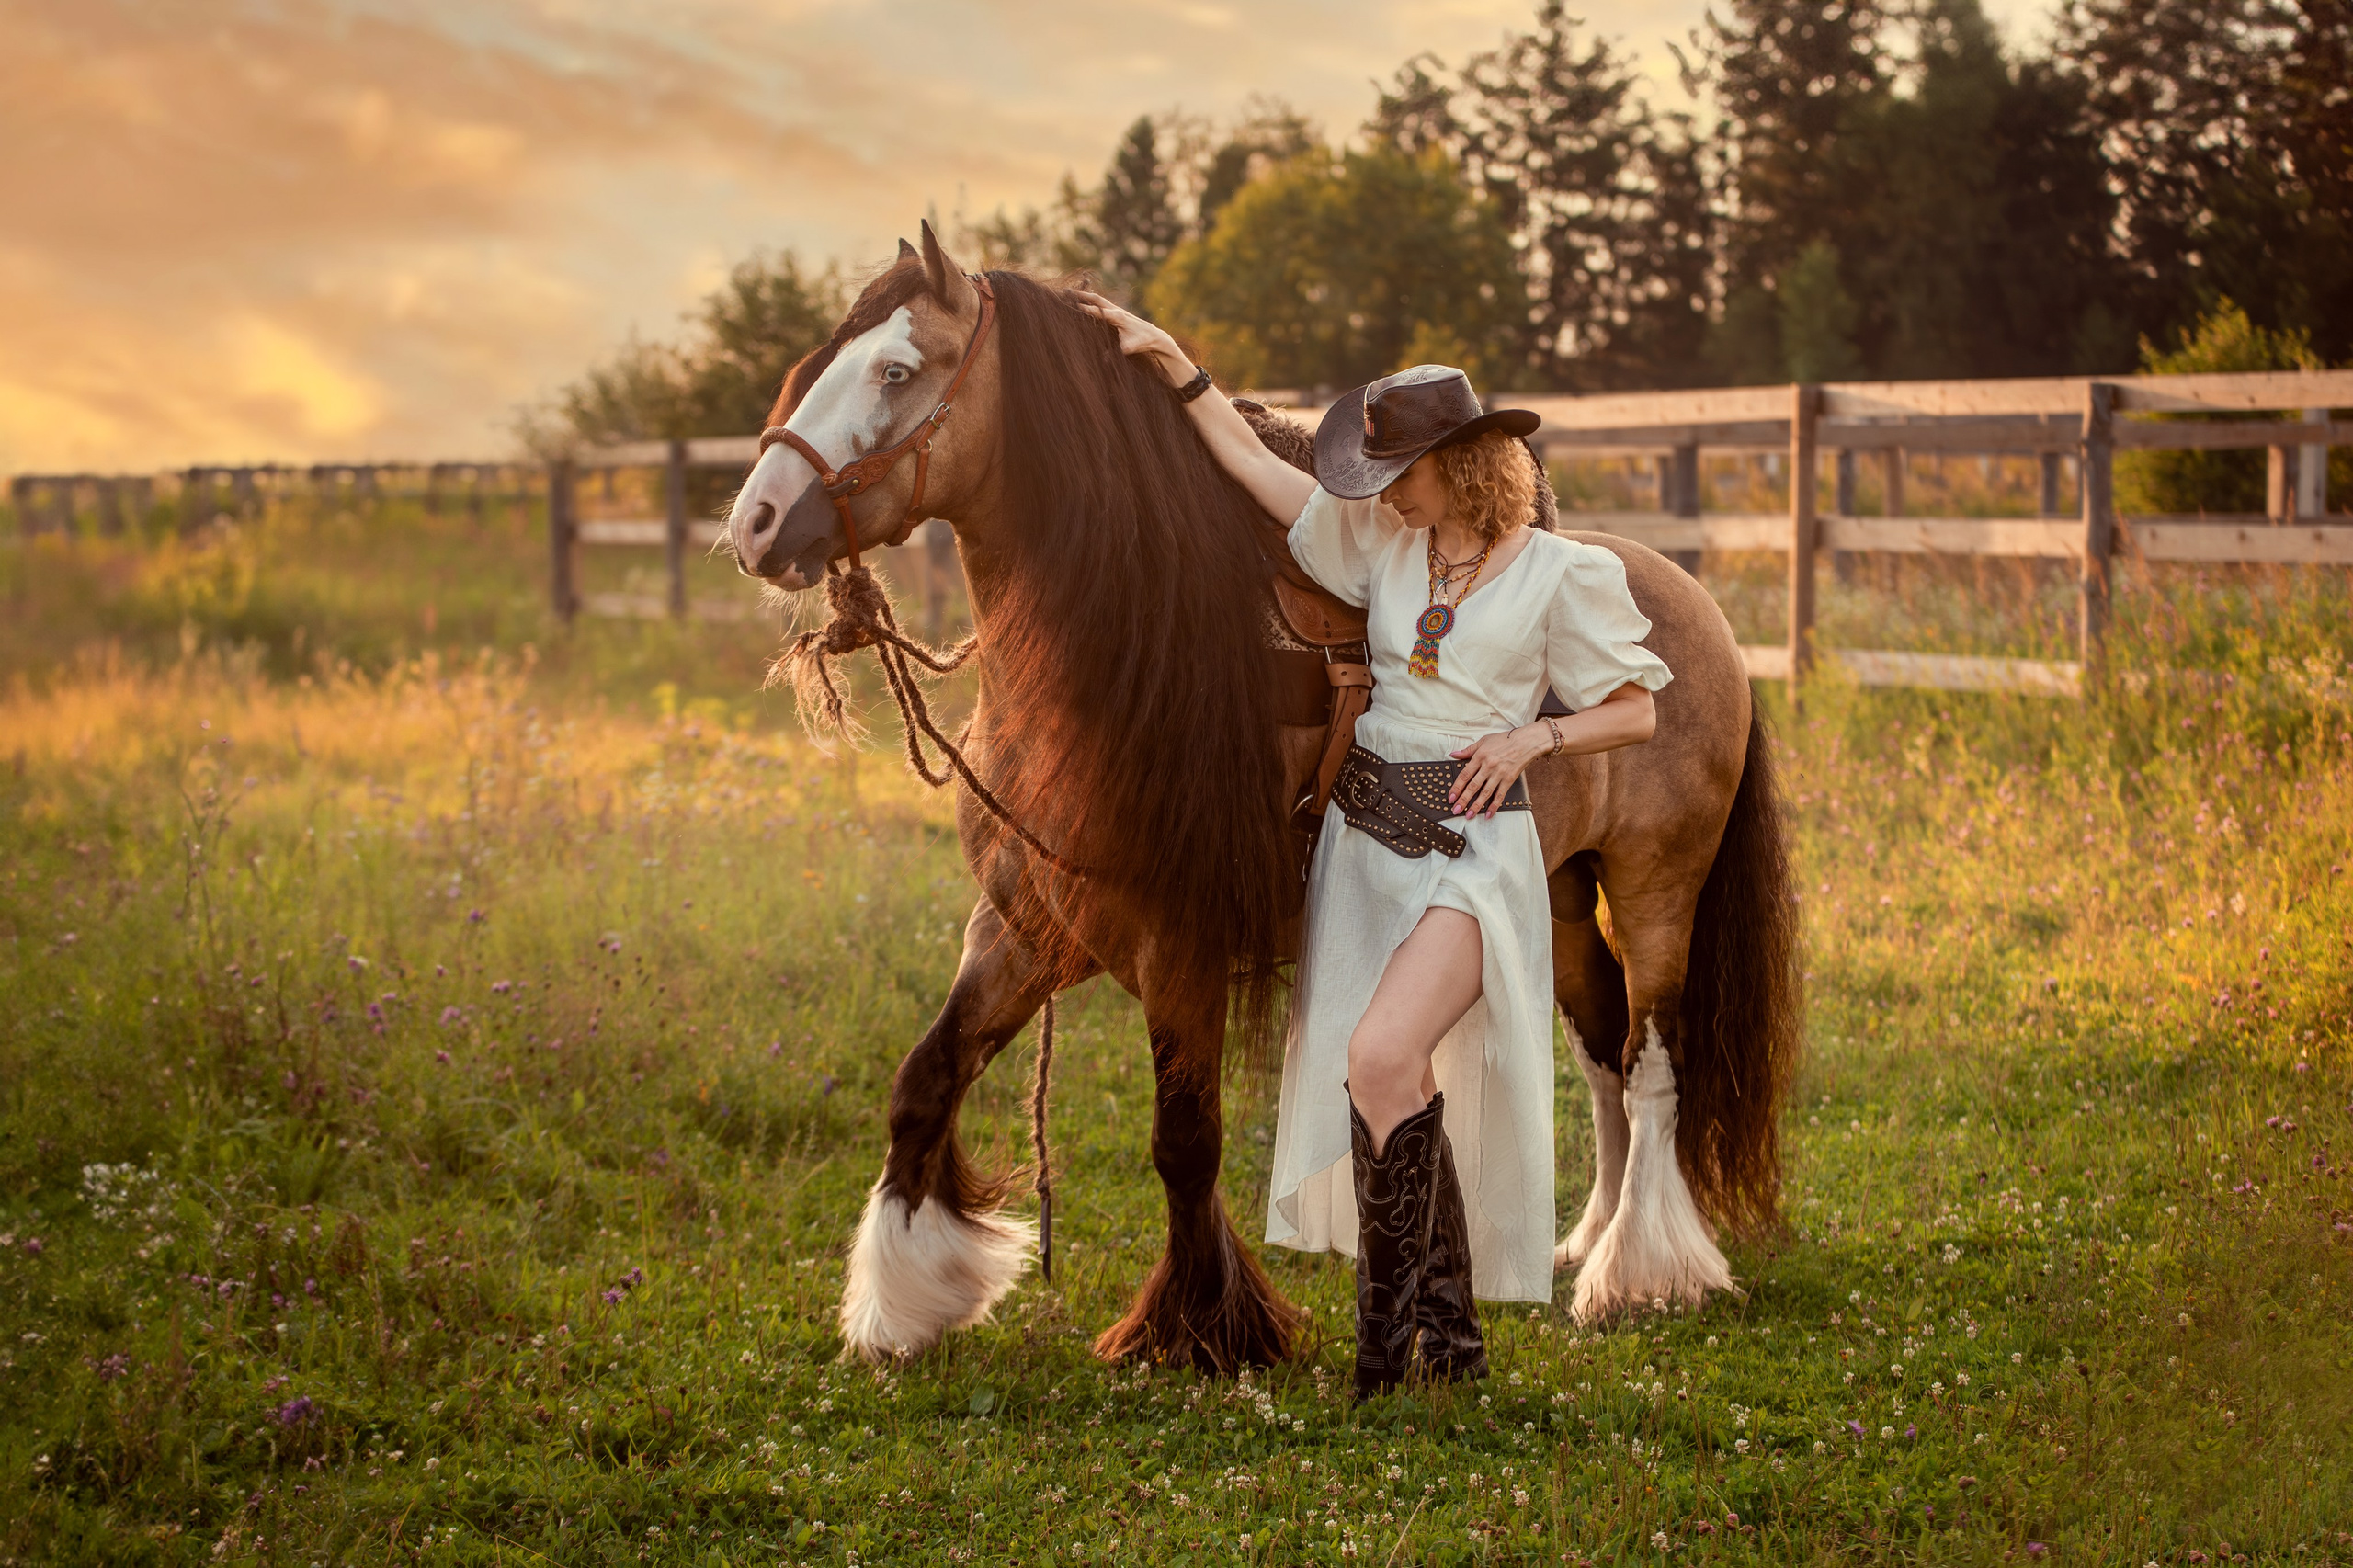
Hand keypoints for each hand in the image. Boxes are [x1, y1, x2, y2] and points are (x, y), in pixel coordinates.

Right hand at [1074, 291, 1191, 382]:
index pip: (1098, 311)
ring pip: (1098, 299)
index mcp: (1118, 317)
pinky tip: (1084, 299)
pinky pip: (1102, 303)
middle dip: (1080, 295)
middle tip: (1066, 291)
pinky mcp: (1117, 312)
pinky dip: (1092, 300)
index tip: (1072, 306)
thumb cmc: (1141, 342)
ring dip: (1085, 295)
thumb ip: (1115, 352)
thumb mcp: (1128, 348)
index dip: (1085, 309)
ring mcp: (1117, 309)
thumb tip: (1102, 360)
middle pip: (1096, 299)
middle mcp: (1117, 310)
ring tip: (1071, 292)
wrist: (1154, 336)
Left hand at [1446, 727, 1541, 818]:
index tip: (1451, 797)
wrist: (1526, 741)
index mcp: (1480, 757)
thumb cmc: (1505, 740)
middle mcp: (1488, 767)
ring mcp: (1499, 774)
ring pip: (1485, 793)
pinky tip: (1488, 814)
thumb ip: (1468, 750)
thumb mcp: (1483, 741)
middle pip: (1473, 786)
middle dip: (1463, 800)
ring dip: (1476, 806)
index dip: (1456, 787)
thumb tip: (1454, 754)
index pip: (1465, 775)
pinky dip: (1494, 806)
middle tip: (1455, 810)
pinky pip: (1500, 795)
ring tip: (1469, 815)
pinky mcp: (1509, 780)